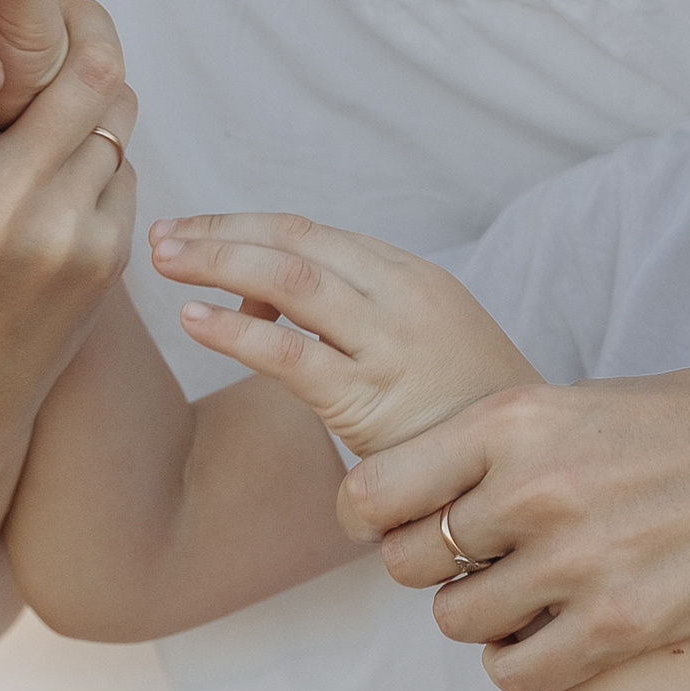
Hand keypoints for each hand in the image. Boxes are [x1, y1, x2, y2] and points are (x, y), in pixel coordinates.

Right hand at [0, 0, 135, 475]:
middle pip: (86, 65)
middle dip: (81, 26)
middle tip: (68, 12)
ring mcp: (59, 237)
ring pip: (114, 114)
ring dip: (93, 93)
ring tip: (60, 94)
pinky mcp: (104, 262)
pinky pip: (122, 169)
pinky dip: (98, 156)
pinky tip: (63, 174)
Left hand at [150, 213, 542, 461]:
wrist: (526, 465)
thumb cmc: (464, 409)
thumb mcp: (420, 338)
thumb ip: (349, 312)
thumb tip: (258, 296)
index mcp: (411, 275)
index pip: (313, 232)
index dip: (245, 225)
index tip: (194, 230)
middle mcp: (401, 294)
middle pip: (294, 242)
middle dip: (221, 234)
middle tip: (163, 237)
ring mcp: (387, 343)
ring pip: (289, 279)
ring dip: (218, 263)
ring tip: (164, 261)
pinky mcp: (370, 397)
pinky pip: (292, 353)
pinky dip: (236, 331)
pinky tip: (195, 321)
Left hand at [336, 359, 689, 690]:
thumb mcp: (592, 401)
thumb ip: (510, 444)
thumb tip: (433, 491)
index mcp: (518, 418)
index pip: (376, 491)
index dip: (375, 519)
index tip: (398, 527)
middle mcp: (535, 488)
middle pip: (409, 565)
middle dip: (434, 571)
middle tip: (484, 563)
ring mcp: (578, 561)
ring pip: (458, 623)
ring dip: (484, 620)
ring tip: (534, 597)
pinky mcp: (624, 626)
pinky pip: (518, 675)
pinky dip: (524, 666)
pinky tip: (558, 639)